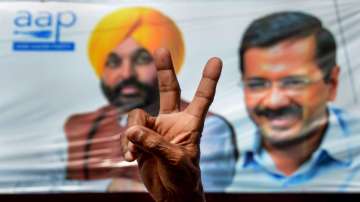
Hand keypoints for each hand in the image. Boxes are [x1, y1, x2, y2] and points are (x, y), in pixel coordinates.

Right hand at [120, 48, 221, 201]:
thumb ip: (156, 144)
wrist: (171, 195)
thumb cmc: (184, 179)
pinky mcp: (141, 140)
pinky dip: (126, 144)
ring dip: (133, 134)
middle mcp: (173, 122)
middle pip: (169, 91)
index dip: (208, 80)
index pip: (202, 98)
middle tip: (161, 50)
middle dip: (165, 71)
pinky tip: (130, 158)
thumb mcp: (176, 161)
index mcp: (191, 125)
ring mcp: (156, 130)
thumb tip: (133, 129)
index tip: (215, 60)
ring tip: (134, 153)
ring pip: (138, 117)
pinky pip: (128, 134)